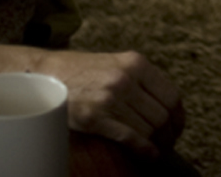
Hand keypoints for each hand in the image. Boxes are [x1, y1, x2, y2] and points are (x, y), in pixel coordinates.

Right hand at [0, 44, 183, 156]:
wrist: (43, 74)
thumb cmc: (80, 72)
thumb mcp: (115, 64)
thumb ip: (139, 79)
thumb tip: (164, 104)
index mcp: (137, 63)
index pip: (172, 95)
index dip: (178, 117)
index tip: (176, 128)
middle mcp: (126, 78)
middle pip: (163, 114)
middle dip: (169, 133)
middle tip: (167, 144)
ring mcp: (111, 97)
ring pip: (149, 127)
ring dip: (157, 143)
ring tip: (155, 150)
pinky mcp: (95, 117)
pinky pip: (130, 137)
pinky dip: (144, 150)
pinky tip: (148, 156)